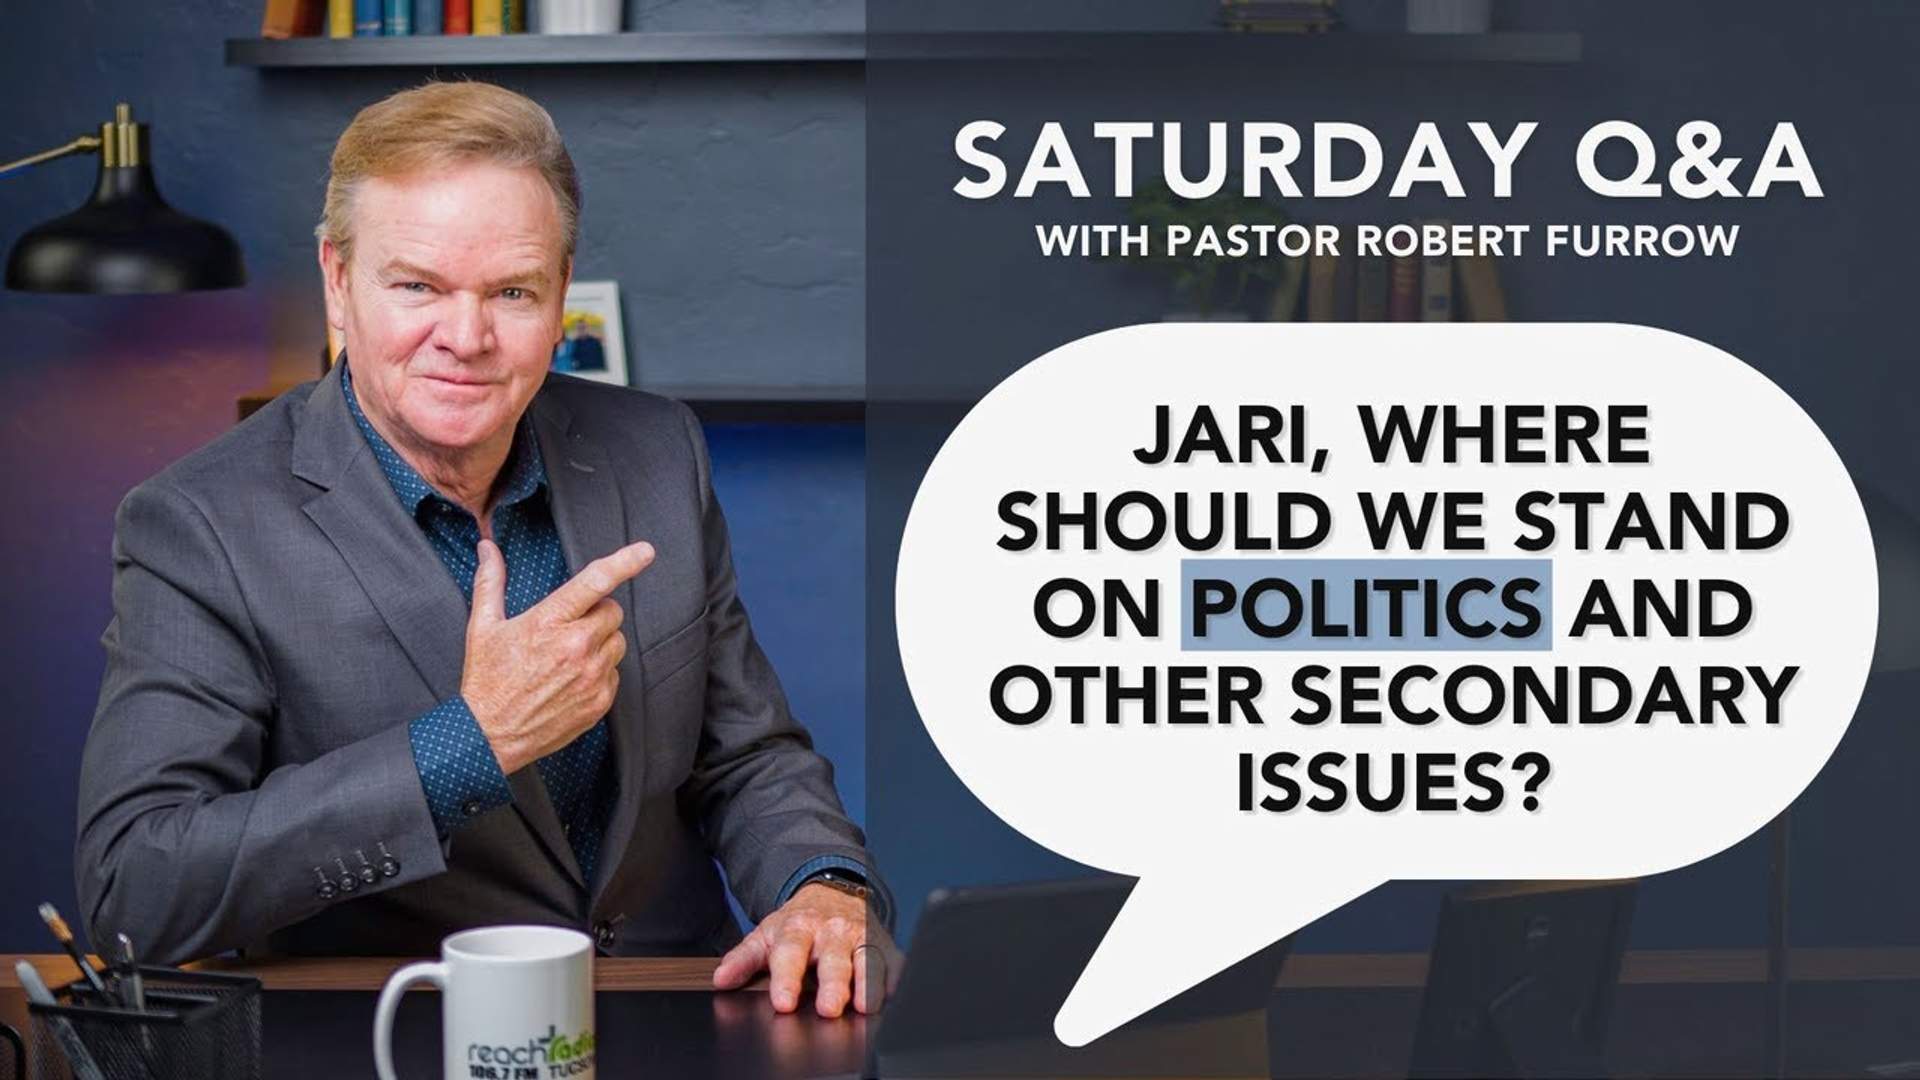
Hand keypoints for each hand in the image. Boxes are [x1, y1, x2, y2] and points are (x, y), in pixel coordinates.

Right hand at [461, 537, 653, 774]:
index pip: (595, 582)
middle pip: (613, 612)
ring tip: (567, 657)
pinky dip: (599, 672)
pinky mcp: (599, 701)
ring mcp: (591, 676)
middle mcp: (576, 647)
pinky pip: (615, 673)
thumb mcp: (482, 627)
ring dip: (600, 643)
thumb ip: (490, 582)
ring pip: (617, 642)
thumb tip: (488, 549)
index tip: (645, 552)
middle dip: (596, 614)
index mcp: (549, 622)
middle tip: (568, 628)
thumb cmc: (486, 680)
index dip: (625, 562)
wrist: (488, 735)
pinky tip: (571, 679)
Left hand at [712, 882, 902, 1017]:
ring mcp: (860, 937)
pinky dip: (892, 979)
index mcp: (799, 927)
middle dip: (833, 984)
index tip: (783, 1002)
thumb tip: (721, 979)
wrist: (834, 891)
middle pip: (833, 959)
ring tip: (865, 1005)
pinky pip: (892, 962)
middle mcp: (832, 932)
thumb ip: (744, 958)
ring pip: (866, 960)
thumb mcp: (767, 933)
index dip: (787, 978)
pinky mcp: (884, 945)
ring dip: (866, 983)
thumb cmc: (799, 921)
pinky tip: (890, 994)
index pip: (791, 952)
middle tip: (828, 1008)